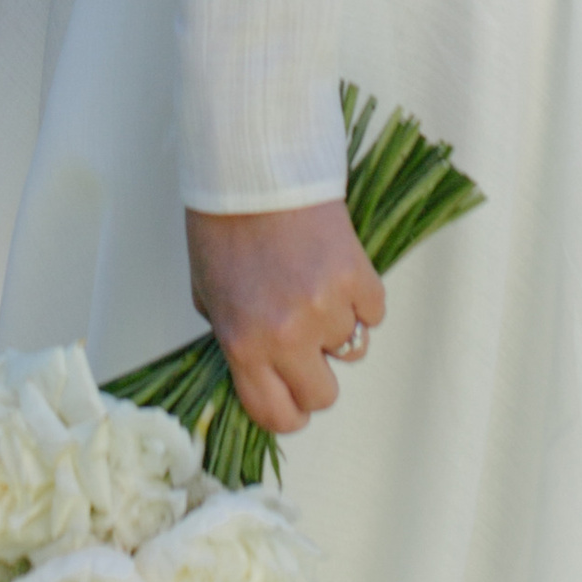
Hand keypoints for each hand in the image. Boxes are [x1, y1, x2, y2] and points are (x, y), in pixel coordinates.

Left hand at [185, 201, 384, 437]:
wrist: (252, 166)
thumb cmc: (222, 224)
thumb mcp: (208, 295)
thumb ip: (235, 340)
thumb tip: (262, 371)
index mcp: (242, 344)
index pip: (277, 415)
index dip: (288, 412)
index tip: (292, 398)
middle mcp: (286, 336)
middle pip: (323, 396)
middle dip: (317, 375)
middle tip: (307, 345)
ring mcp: (325, 307)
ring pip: (351, 349)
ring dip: (337, 327)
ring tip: (314, 285)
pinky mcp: (357, 276)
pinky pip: (373, 311)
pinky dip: (360, 297)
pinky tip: (336, 268)